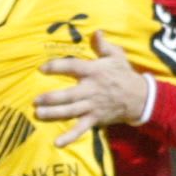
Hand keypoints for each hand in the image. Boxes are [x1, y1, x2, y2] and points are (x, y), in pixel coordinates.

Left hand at [35, 31, 150, 146]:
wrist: (140, 97)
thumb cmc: (124, 74)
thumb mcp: (116, 56)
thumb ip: (103, 45)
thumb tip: (96, 31)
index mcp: (94, 72)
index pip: (72, 67)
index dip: (57, 67)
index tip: (42, 68)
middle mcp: (91, 90)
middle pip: (68, 95)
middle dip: (51, 98)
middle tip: (35, 100)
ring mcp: (92, 106)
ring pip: (71, 111)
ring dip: (54, 114)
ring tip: (38, 114)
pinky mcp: (95, 119)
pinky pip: (81, 129)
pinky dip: (69, 137)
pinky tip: (57, 143)